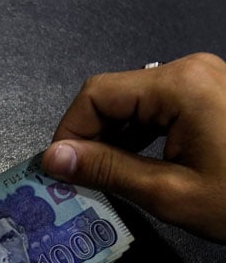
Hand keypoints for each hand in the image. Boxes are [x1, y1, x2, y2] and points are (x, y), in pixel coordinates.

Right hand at [41, 52, 225, 242]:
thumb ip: (106, 170)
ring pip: (132, 102)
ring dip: (111, 138)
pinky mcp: (209, 94)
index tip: (57, 170)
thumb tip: (53, 159)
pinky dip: (137, 135)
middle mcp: (189, 70)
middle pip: (113, 95)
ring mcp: (202, 80)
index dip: (68, 132)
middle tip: (78, 178)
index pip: (96, 94)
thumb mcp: (170, 192)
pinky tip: (132, 164)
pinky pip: (157, 108)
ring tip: (103, 176)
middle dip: (89, 137)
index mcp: (179, 85)